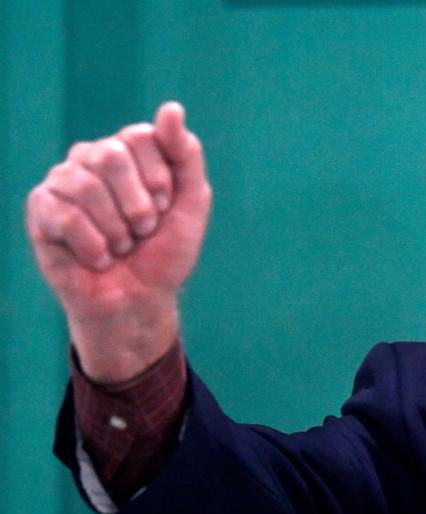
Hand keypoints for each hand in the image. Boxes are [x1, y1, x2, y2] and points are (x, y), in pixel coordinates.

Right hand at [25, 102, 211, 381]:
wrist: (142, 300)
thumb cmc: (165, 251)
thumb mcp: (191, 202)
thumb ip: (185, 154)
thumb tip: (171, 108)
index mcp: (127, 151)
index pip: (140, 137)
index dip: (160, 179)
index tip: (165, 207)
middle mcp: (90, 159)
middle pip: (110, 155)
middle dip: (138, 204)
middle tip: (144, 230)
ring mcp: (62, 183)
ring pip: (86, 186)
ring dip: (117, 230)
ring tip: (121, 247)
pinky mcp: (40, 212)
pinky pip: (64, 216)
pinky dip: (94, 246)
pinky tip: (99, 258)